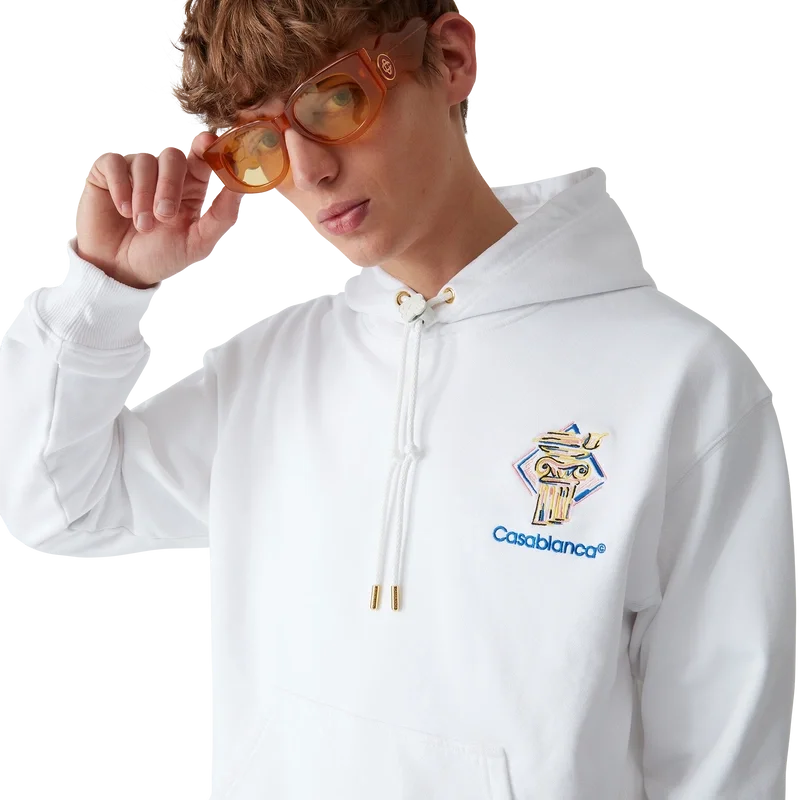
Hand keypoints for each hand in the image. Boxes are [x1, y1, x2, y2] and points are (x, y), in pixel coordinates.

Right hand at [74, 133, 243, 287]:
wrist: (122, 270)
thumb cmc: (161, 256)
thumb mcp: (198, 242)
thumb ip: (221, 216)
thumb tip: (239, 188)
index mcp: (191, 186)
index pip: (202, 157)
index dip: (206, 147)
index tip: (207, 143)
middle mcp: (165, 174)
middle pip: (173, 157)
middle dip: (170, 186)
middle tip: (164, 216)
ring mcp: (136, 171)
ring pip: (145, 161)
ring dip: (144, 197)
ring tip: (142, 225)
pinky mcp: (107, 172)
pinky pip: (115, 163)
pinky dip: (121, 189)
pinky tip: (124, 211)